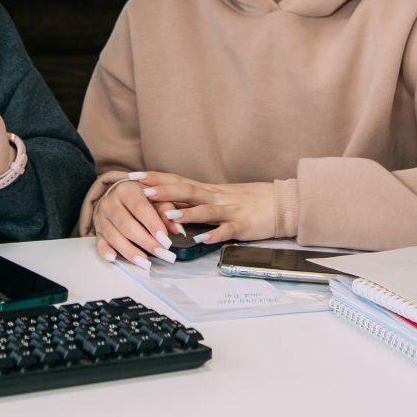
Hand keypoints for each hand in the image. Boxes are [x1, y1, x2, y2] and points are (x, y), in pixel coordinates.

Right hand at [92, 180, 181, 269]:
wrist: (118, 194)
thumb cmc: (142, 196)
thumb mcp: (156, 196)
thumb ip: (167, 210)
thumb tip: (178, 229)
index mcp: (126, 189)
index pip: (140, 208)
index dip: (153, 225)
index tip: (166, 241)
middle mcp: (110, 202)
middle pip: (127, 225)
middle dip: (146, 242)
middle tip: (162, 254)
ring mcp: (101, 217)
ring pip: (114, 236)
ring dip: (130, 252)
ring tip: (146, 263)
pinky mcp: (97, 230)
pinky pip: (99, 243)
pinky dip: (105, 251)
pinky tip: (114, 258)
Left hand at [124, 171, 277, 246]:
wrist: (282, 203)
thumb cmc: (250, 200)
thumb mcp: (221, 196)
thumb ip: (198, 198)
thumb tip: (171, 201)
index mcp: (209, 190)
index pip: (178, 180)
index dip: (156, 178)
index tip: (134, 177)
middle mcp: (216, 197)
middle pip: (187, 190)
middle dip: (164, 191)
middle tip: (142, 192)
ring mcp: (230, 210)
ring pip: (205, 210)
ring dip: (186, 213)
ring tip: (167, 217)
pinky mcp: (243, 226)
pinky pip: (227, 230)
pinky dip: (214, 235)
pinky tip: (203, 240)